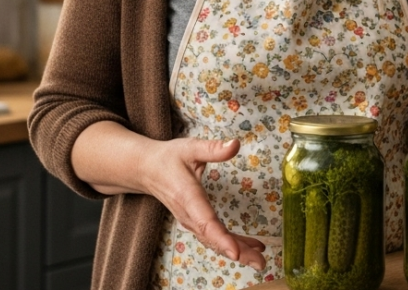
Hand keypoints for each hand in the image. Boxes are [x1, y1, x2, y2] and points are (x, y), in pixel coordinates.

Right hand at [143, 137, 267, 269]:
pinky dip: (232, 244)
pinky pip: (214, 237)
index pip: (205, 222)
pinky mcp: (195, 222)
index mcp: (188, 196)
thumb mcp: (190, 148)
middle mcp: (189, 214)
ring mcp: (191, 221)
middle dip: (237, 252)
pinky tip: (251, 245)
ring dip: (238, 252)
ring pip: (215, 241)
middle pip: (213, 238)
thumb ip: (212, 148)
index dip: (221, 238)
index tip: (235, 252)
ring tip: (260, 259)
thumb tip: (235, 144)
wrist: (147, 170)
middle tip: (260, 263)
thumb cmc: (168, 158)